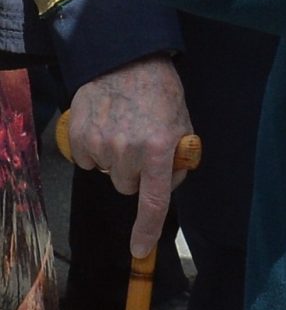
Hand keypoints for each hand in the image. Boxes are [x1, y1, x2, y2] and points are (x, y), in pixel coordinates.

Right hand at [66, 56, 192, 257]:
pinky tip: (105, 125)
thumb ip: (177, 158)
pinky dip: (95, 149)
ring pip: (108, 174)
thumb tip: (166, 187)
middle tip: (141, 141)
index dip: (147, 228)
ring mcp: (101, 144)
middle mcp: (129, 150)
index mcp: (159, 148)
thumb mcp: (182, 123)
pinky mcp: (79, 138)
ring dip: (116, 159)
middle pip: (128, 186)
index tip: (139, 250)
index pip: (154, 200)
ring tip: (124, 127)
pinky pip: (87, 161)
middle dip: (135, 172)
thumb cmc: (160, 92)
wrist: (125, 59)